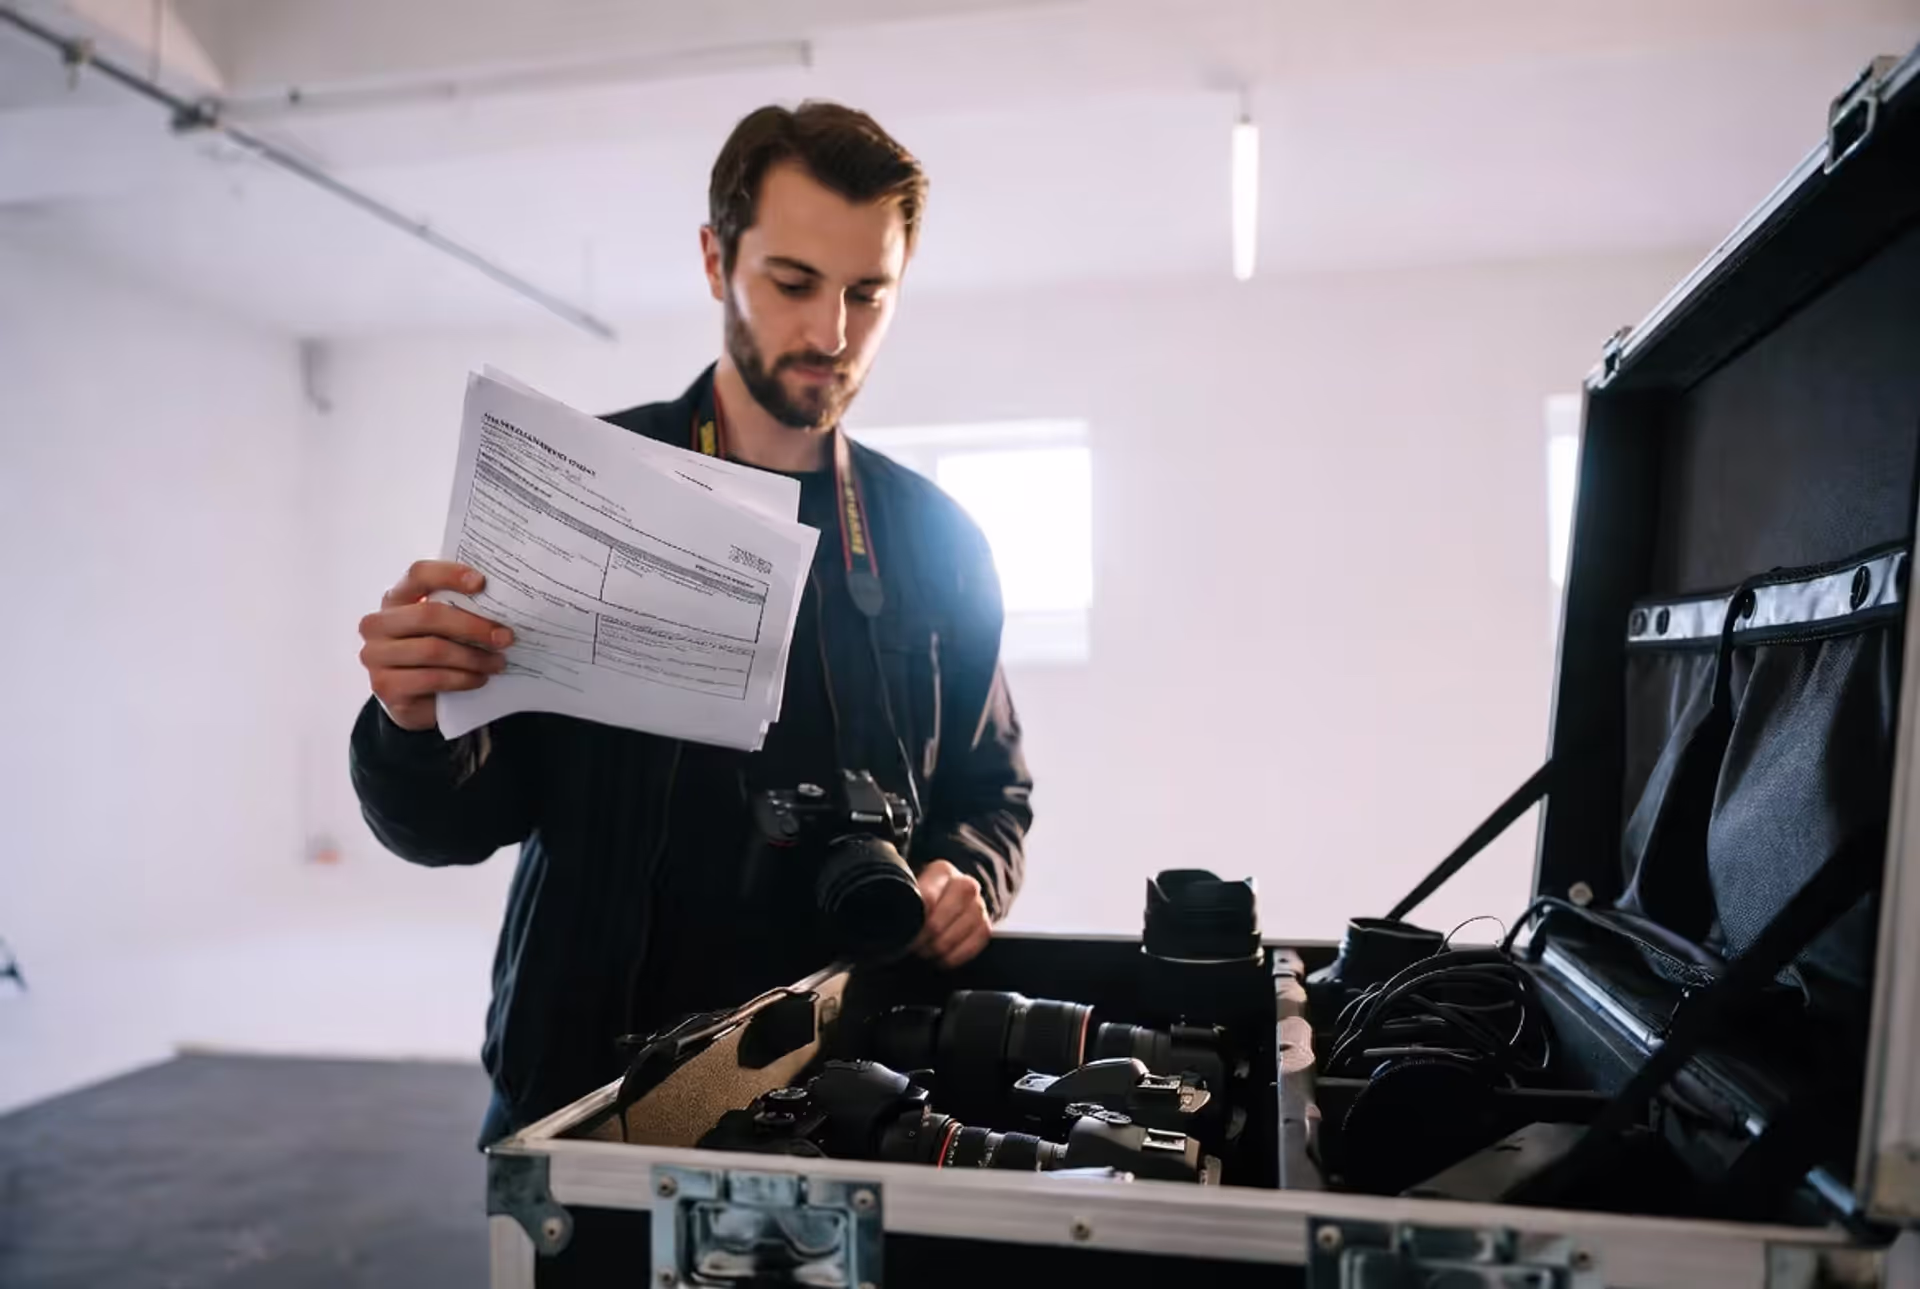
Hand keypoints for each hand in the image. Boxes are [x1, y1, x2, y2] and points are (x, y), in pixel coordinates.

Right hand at [358, 560, 513, 731]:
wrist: (413, 699)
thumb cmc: (432, 653)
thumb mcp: (441, 628)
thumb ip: (457, 609)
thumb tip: (500, 603)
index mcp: (395, 599)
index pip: (418, 574)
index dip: (449, 574)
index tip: (481, 583)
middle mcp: (378, 624)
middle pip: (429, 614)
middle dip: (473, 626)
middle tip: (505, 637)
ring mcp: (376, 656)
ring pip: (433, 650)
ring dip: (473, 657)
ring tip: (498, 662)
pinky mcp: (385, 686)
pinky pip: (432, 678)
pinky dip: (462, 679)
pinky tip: (480, 679)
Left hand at [911, 860, 990, 968]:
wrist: (951, 896)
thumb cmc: (924, 894)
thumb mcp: (911, 886)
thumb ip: (901, 897)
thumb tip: (882, 916)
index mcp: (942, 871)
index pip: (926, 900)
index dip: (912, 923)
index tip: (901, 934)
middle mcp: (965, 885)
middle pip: (938, 923)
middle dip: (920, 940)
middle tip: (909, 947)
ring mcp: (978, 906)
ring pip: (953, 937)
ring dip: (934, 951)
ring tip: (922, 952)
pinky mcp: (985, 926)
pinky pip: (971, 948)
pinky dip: (953, 958)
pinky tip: (941, 958)